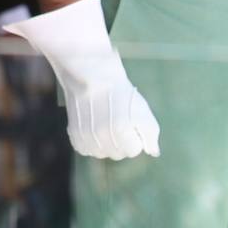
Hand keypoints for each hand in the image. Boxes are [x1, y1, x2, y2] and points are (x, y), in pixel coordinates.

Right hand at [4, 0, 159, 159]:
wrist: (90, 74)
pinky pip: (86, 149)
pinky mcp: (74, 135)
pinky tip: (93, 127)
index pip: (134, 150)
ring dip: (106, 143)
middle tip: (118, 120)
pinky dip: (91, 142)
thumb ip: (150, 135)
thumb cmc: (120, 90)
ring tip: (105, 123)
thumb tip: (153, 153)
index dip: (135, 136)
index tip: (131, 122)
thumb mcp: (143, 109)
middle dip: (122, 141)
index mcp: (121, 134)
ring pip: (102, 153)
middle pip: (118, 153)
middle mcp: (102, 141)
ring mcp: (86, 139)